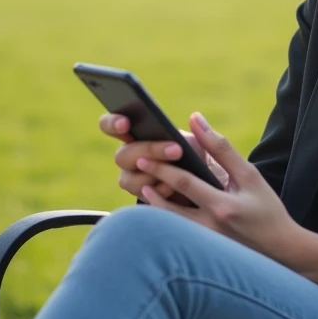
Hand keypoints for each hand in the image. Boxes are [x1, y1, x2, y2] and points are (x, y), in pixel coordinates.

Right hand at [98, 113, 226, 202]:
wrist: (206, 193)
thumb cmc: (201, 161)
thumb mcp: (204, 145)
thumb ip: (200, 133)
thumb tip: (195, 118)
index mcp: (137, 135)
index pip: (111, 125)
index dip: (112, 123)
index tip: (125, 123)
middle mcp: (130, 157)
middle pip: (122, 155)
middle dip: (149, 151)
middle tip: (176, 150)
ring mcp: (133, 180)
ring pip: (128, 180)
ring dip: (154, 175)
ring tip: (179, 172)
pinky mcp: (142, 200)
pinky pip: (143, 199)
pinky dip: (160, 194)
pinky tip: (175, 189)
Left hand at [137, 112, 317, 288]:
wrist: (280, 248)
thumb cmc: (267, 208)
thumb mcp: (249, 175)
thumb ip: (221, 148)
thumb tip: (196, 120)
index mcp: (222, 207)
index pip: (185, 184)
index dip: (163, 167)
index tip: (146, 154)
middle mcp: (209, 228)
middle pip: (169, 207)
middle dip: (152, 184)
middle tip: (139, 166)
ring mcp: (204, 243)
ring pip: (169, 225)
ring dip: (155, 205)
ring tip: (143, 186)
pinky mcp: (203, 250)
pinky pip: (178, 234)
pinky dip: (166, 220)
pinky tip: (160, 206)